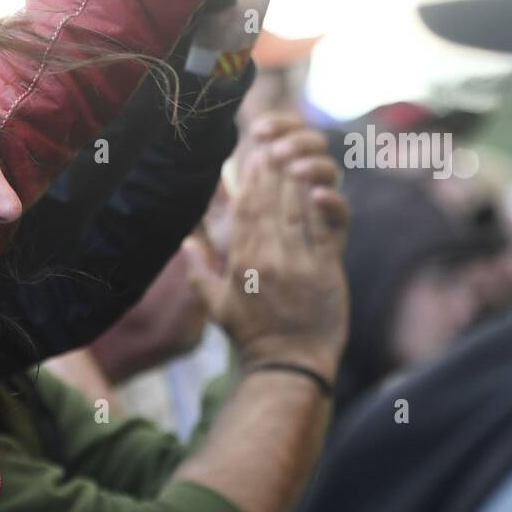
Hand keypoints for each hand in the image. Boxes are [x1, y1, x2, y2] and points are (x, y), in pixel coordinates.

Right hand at [184, 115, 348, 378]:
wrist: (291, 364)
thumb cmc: (252, 335)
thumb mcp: (217, 306)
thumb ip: (199, 272)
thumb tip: (185, 241)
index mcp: (243, 263)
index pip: (246, 211)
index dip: (250, 181)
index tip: (253, 157)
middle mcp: (271, 258)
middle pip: (271, 204)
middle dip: (273, 173)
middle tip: (275, 147)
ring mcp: (300, 263)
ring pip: (296, 211)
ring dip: (295, 183)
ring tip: (294, 159)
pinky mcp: (326, 271)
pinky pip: (322, 230)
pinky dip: (320, 207)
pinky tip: (317, 188)